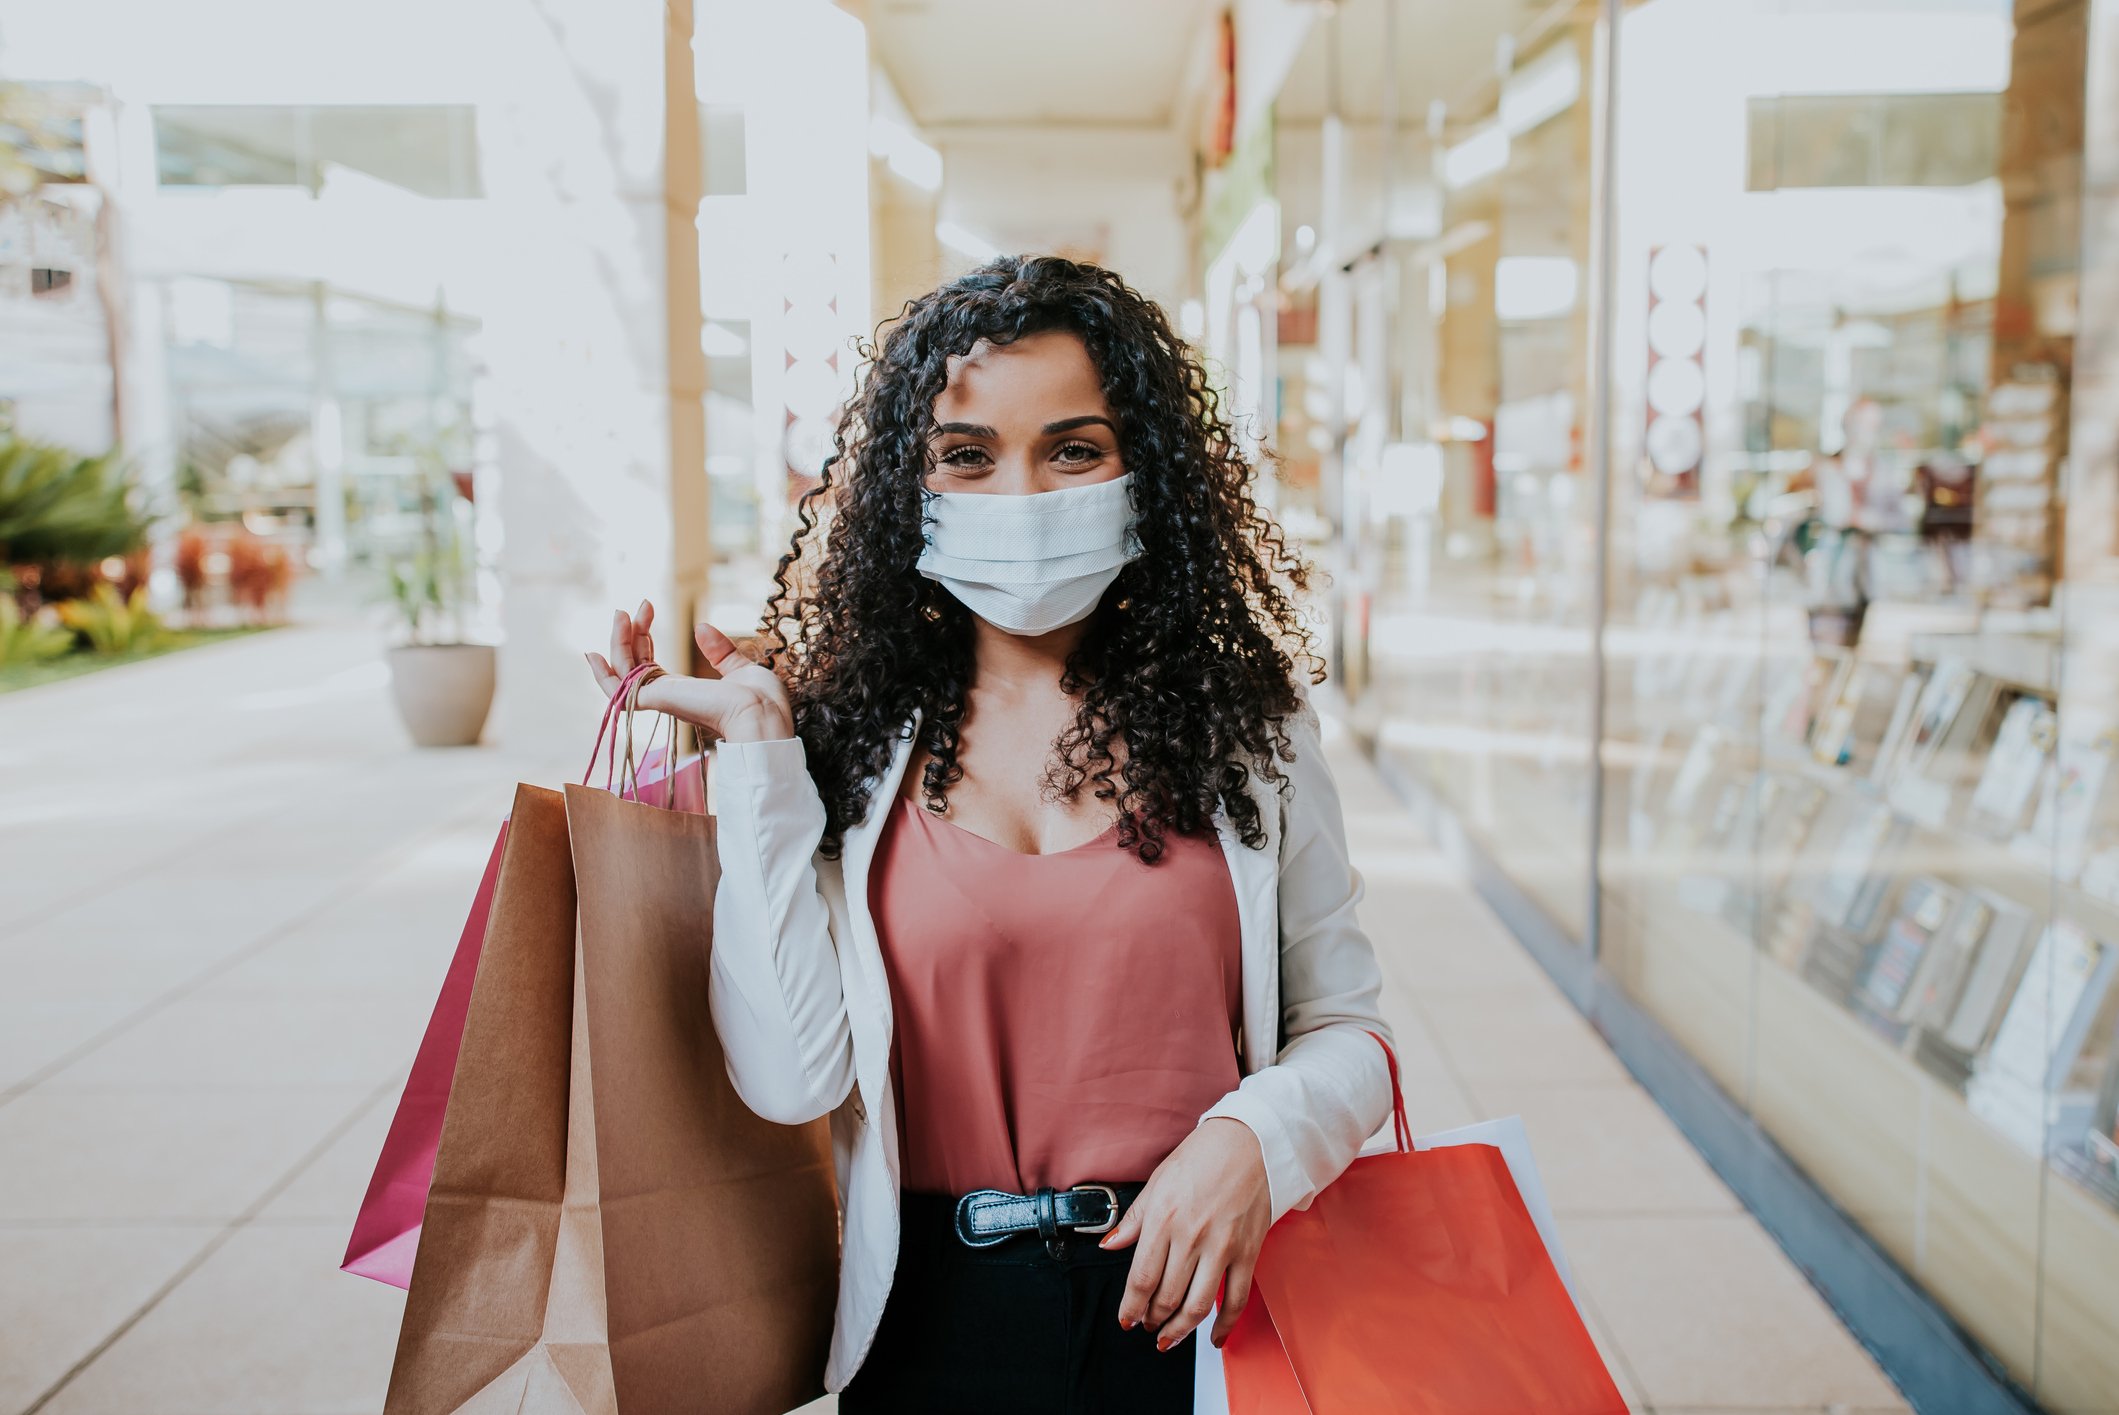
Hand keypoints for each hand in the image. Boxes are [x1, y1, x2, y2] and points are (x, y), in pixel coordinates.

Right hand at [583, 599, 794, 743]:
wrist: (760, 711)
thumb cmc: (758, 699)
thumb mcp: (738, 667)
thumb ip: (719, 651)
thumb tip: (701, 627)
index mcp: (684, 691)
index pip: (648, 663)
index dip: (642, 635)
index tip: (648, 607)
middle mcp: (668, 696)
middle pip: (633, 663)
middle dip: (632, 631)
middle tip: (640, 604)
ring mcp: (660, 699)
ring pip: (623, 671)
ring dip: (618, 641)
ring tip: (622, 614)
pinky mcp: (655, 701)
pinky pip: (617, 691)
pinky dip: (602, 674)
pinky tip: (592, 654)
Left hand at [1101, 1117, 1271, 1350]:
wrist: (1250, 1141)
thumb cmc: (1201, 1156)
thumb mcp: (1158, 1182)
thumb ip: (1134, 1220)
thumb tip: (1110, 1245)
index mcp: (1164, 1219)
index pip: (1141, 1279)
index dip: (1130, 1307)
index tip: (1125, 1320)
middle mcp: (1191, 1237)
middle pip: (1166, 1298)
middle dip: (1152, 1319)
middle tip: (1147, 1324)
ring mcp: (1222, 1247)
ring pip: (1198, 1306)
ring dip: (1180, 1330)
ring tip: (1169, 1336)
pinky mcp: (1248, 1252)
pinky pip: (1236, 1300)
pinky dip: (1225, 1325)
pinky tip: (1214, 1337)